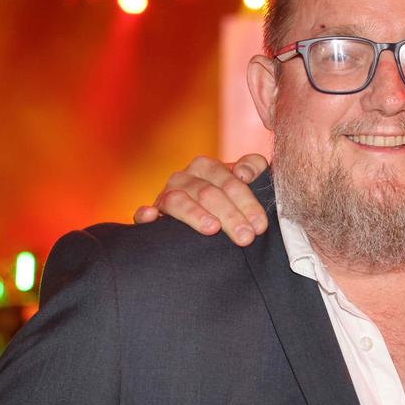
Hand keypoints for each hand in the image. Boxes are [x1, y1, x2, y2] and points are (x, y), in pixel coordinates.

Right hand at [133, 154, 269, 245]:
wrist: (198, 216)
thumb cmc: (225, 199)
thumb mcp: (241, 183)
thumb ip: (252, 168)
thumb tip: (245, 173)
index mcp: (208, 167)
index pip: (231, 182)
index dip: (248, 203)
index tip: (260, 225)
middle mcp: (185, 177)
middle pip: (209, 193)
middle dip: (230, 216)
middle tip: (246, 237)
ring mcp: (165, 194)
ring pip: (179, 200)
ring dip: (195, 214)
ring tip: (213, 229)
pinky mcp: (151, 213)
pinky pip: (144, 212)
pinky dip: (146, 214)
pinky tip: (152, 218)